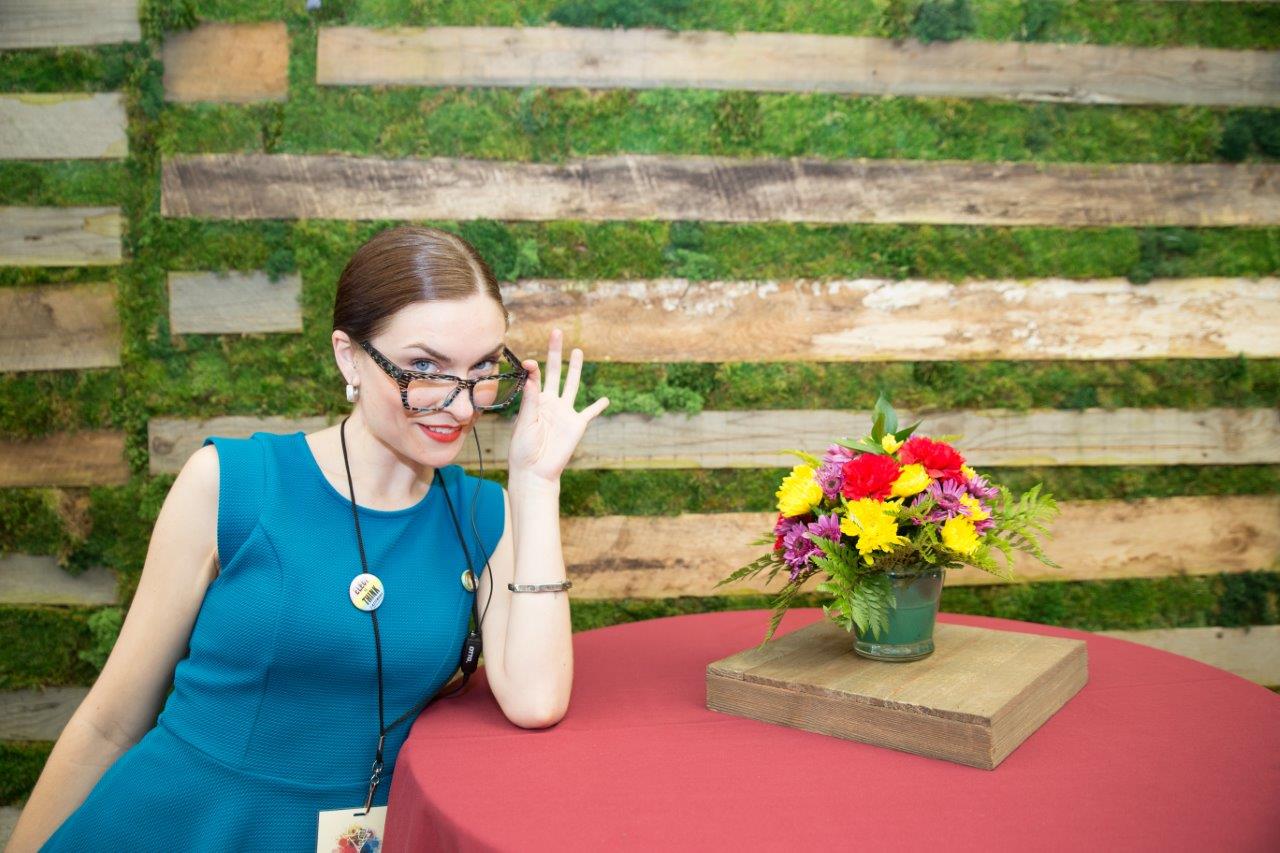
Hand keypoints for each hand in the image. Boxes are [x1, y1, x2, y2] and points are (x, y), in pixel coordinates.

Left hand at [508, 328, 609, 482]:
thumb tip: (532, 376)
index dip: (533, 367)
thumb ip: (531, 400)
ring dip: (575, 368)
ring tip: (577, 351)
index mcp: (534, 400)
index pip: (535, 376)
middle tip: (557, 332)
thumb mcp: (525, 422)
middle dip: (555, 352)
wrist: (535, 471)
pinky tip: (605, 399)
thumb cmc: (523, 449)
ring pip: (572, 385)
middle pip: (555, 372)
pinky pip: (590, 412)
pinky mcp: (577, 424)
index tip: (531, 363)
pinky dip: (598, 406)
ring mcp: (564, 412)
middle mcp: (550, 402)